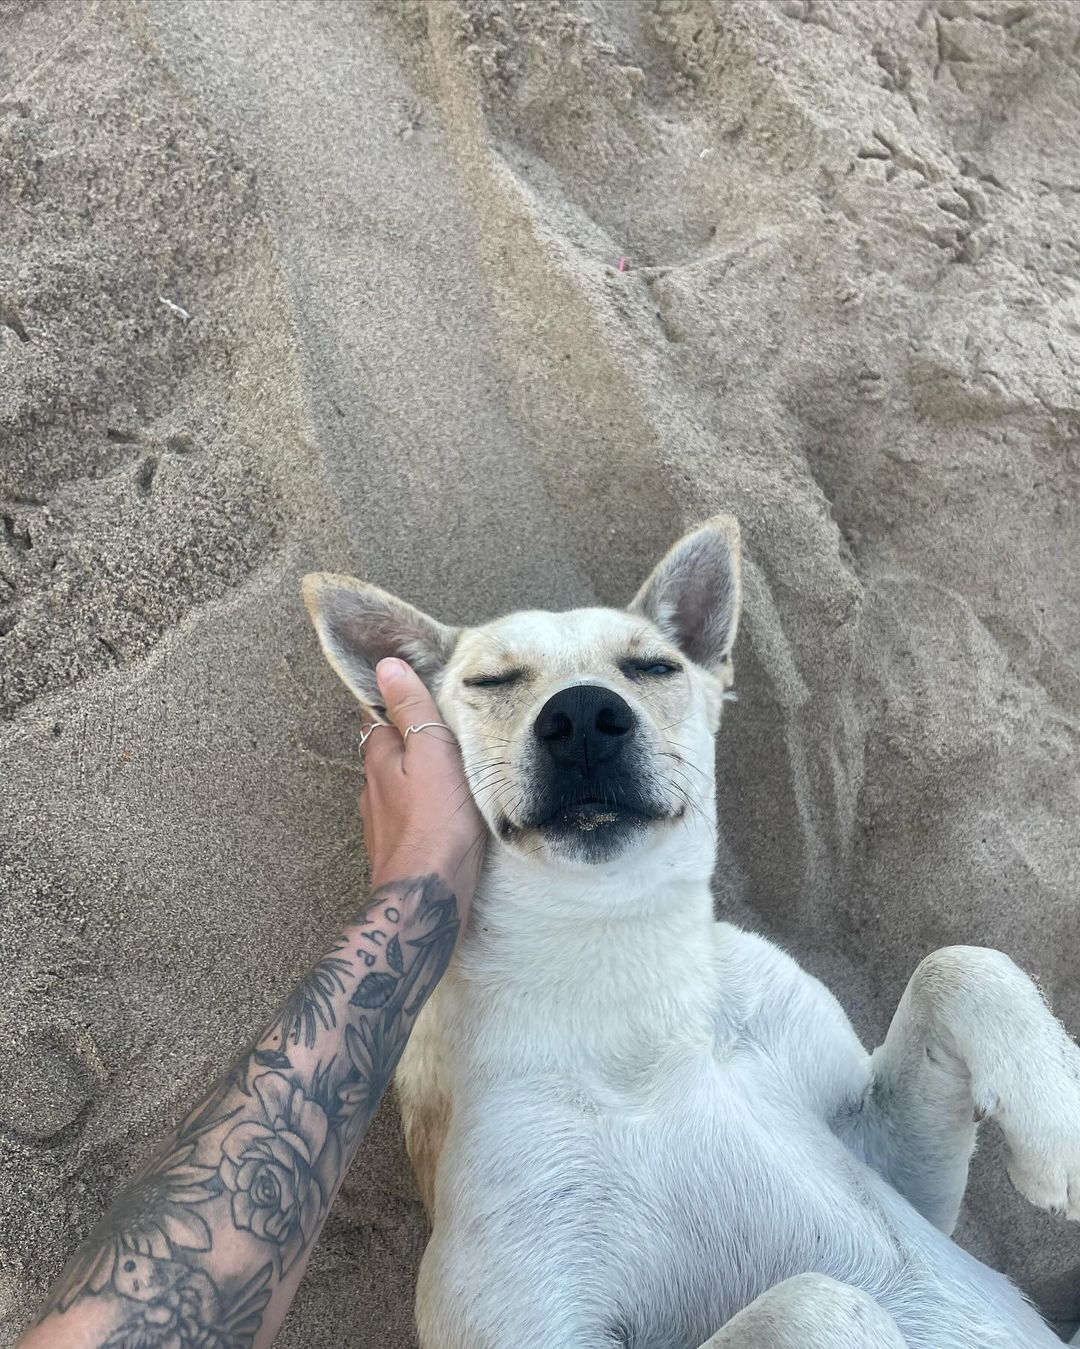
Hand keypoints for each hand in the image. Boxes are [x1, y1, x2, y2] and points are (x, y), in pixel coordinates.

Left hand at [360, 658, 485, 916]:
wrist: (426, 897)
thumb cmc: (437, 823)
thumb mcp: (432, 753)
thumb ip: (412, 711)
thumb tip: (387, 665)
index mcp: (378, 758)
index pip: (375, 715)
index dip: (392, 698)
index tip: (414, 686)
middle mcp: (371, 788)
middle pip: (385, 750)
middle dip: (405, 736)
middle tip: (439, 722)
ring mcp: (380, 821)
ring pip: (395, 784)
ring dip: (413, 772)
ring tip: (445, 763)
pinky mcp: (396, 848)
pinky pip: (406, 814)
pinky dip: (419, 803)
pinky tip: (440, 808)